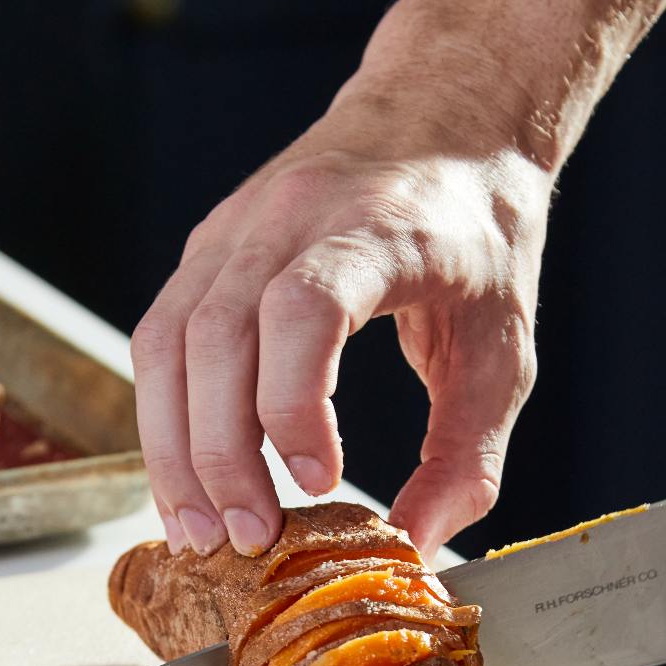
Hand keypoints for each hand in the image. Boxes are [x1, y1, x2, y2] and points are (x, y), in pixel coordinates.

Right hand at [132, 108, 551, 559]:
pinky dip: (166, 416)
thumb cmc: (479, 241)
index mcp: (379, 230)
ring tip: (198, 532)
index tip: (318, 481)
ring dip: (173, 447)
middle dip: (220, 455)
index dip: (294, 402)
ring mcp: (237, 227)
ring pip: (166, 340)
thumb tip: (415, 544)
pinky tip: (187, 480)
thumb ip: (468, 456)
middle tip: (245, 540)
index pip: (303, 307)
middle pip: (216, 336)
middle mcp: (292, 216)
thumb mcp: (505, 353)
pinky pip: (160, 337)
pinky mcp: (207, 248)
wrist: (447, 121)